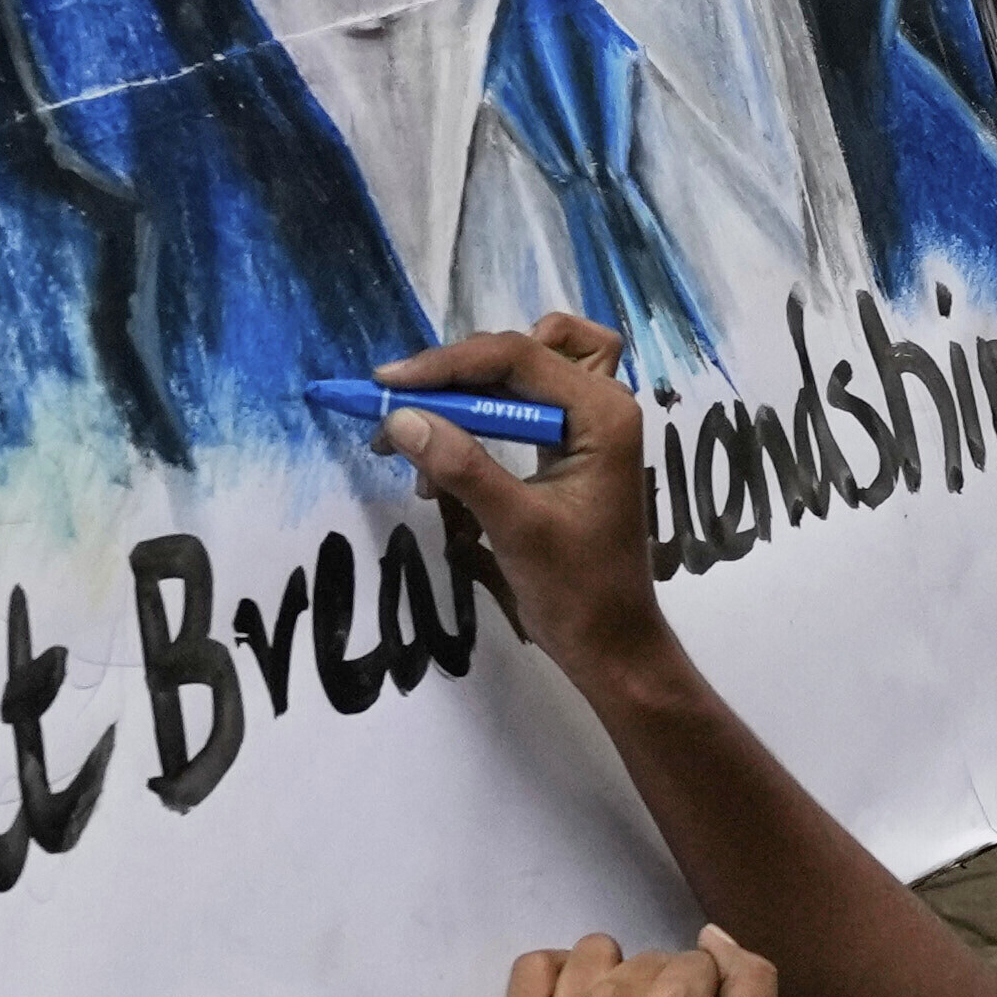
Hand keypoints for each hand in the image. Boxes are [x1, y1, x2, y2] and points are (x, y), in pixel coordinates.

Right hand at [380, 317, 679, 680]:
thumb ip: (462, 468)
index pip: (518, 356)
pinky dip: (479, 420)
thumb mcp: (516, 527)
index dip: (447, 364)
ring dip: (466, 395)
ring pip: (520, 373)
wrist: (610, 642)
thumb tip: (401, 420)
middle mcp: (601, 405)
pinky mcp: (570, 447)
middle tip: (397, 410)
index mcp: (603, 413)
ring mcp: (587, 425)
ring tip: (418, 444)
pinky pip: (520, 407)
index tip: (386, 384)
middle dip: (454, 376)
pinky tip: (444, 468)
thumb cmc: (576, 589)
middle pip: (519, 354)